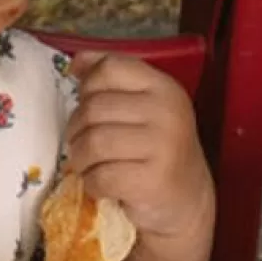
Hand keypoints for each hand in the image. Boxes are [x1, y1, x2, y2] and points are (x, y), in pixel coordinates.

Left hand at [66, 53, 213, 244]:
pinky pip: (101, 177)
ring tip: (87, 166)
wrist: (185, 198)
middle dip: (76, 130)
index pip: (110, 68)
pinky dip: (92, 184)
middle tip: (80, 144)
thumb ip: (112, 79)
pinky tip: (100, 185)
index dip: (88, 87)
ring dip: (80, 159)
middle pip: (94, 108)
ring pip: (94, 142)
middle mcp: (166, 111)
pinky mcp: (152, 180)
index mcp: (162, 87)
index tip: (88, 105)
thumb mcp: (143, 107)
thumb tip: (76, 62)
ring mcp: (162, 146)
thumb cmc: (155, 149)